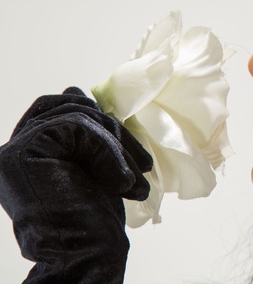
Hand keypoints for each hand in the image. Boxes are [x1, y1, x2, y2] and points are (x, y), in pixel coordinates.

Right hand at [0, 87, 152, 283]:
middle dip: (112, 130)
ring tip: (133, 181)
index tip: (126, 146)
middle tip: (142, 163)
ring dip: (116, 147)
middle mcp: (16, 149)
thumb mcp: (93, 165)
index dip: (97, 116)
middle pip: (69, 106)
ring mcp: (17, 149)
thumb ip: (84, 134)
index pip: (58, 107)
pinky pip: (77, 127)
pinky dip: (108, 152)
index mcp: (30, 152)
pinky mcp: (26, 151)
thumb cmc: (94, 218)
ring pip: (77, 116)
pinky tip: (120, 182)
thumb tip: (82, 92)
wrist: (87, 254)